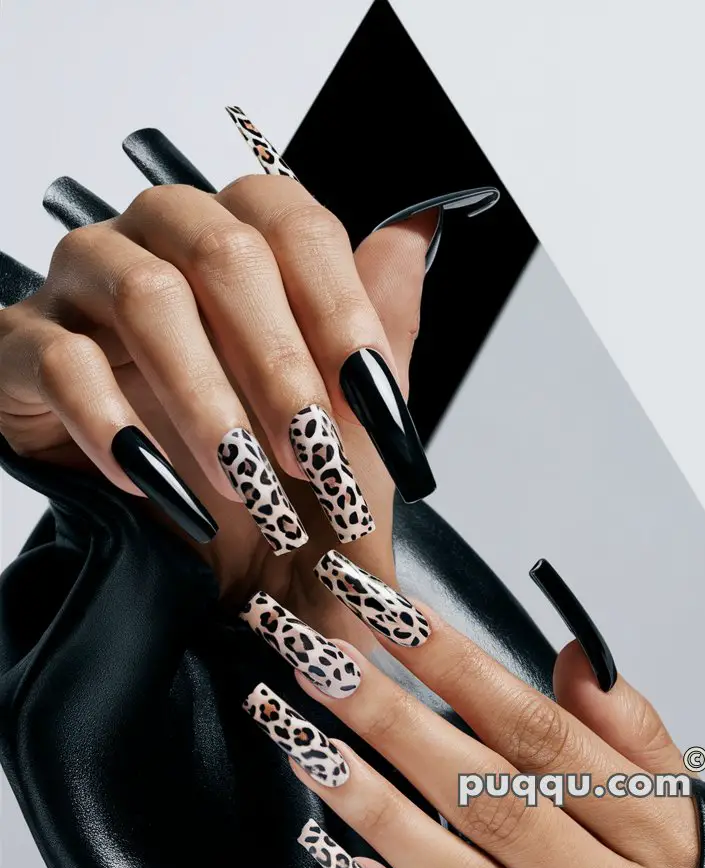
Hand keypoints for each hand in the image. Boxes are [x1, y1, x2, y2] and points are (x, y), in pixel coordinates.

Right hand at [0, 146, 434, 630]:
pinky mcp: (23, 349)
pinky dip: (114, 428)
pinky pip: (60, 363)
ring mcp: (83, 286)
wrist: (192, 560)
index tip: (372, 397)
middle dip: (278, 360)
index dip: (338, 307)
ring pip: (143, 296)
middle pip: (220, 248)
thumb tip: (418, 227)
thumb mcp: (341, 419)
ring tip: (242, 480)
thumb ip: (378, 323)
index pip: (290, 222)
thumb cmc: (268, 478)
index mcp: (236, 239)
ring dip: (205, 398)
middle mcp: (156, 240)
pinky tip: (152, 482)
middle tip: (308, 451)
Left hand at [242, 565, 699, 867]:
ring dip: (381, 813)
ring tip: (311, 750)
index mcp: (654, 835)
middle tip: (323, 666)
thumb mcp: (673, 811)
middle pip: (493, 800)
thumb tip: (576, 657)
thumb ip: (627, 733)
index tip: (390, 615)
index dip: (460, 668)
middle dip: (398, 725)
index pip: (541, 735)